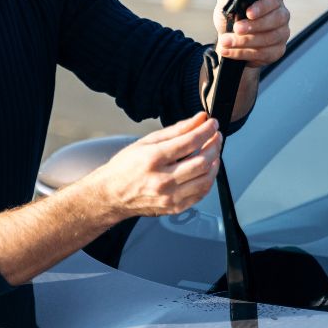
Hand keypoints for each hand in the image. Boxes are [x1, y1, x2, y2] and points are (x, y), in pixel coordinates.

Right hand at [90, 112, 221, 217]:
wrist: (111, 195)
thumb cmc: (125, 167)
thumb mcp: (147, 142)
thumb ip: (176, 130)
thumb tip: (199, 119)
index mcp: (153, 159)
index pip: (190, 142)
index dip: (207, 131)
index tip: (213, 124)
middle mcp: (162, 180)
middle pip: (202, 162)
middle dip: (215, 145)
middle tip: (216, 137)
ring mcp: (169, 197)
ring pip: (205, 179)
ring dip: (215, 163)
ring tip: (213, 152)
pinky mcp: (174, 207)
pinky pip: (201, 194)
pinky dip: (208, 179)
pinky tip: (206, 169)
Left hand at [213, 0, 289, 67]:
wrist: (228, 40)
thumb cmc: (231, 18)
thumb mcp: (227, 4)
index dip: (262, 6)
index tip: (248, 13)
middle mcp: (282, 15)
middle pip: (276, 20)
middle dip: (254, 26)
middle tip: (236, 29)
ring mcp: (282, 34)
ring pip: (268, 38)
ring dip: (244, 41)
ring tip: (226, 42)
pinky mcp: (277, 51)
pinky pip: (263, 54)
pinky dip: (243, 53)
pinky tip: (229, 51)